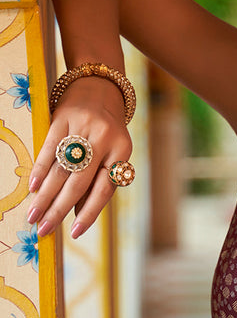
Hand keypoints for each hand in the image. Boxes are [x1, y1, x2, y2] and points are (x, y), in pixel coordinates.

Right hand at [28, 76, 131, 238]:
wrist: (100, 85)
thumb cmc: (107, 127)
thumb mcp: (113, 150)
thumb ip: (98, 178)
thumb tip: (77, 213)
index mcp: (122, 151)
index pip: (104, 190)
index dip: (89, 213)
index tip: (74, 232)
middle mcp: (104, 140)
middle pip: (79, 183)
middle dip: (59, 210)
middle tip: (44, 230)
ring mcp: (83, 128)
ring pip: (62, 170)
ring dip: (45, 196)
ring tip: (34, 216)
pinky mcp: (62, 118)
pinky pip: (49, 148)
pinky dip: (40, 170)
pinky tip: (33, 188)